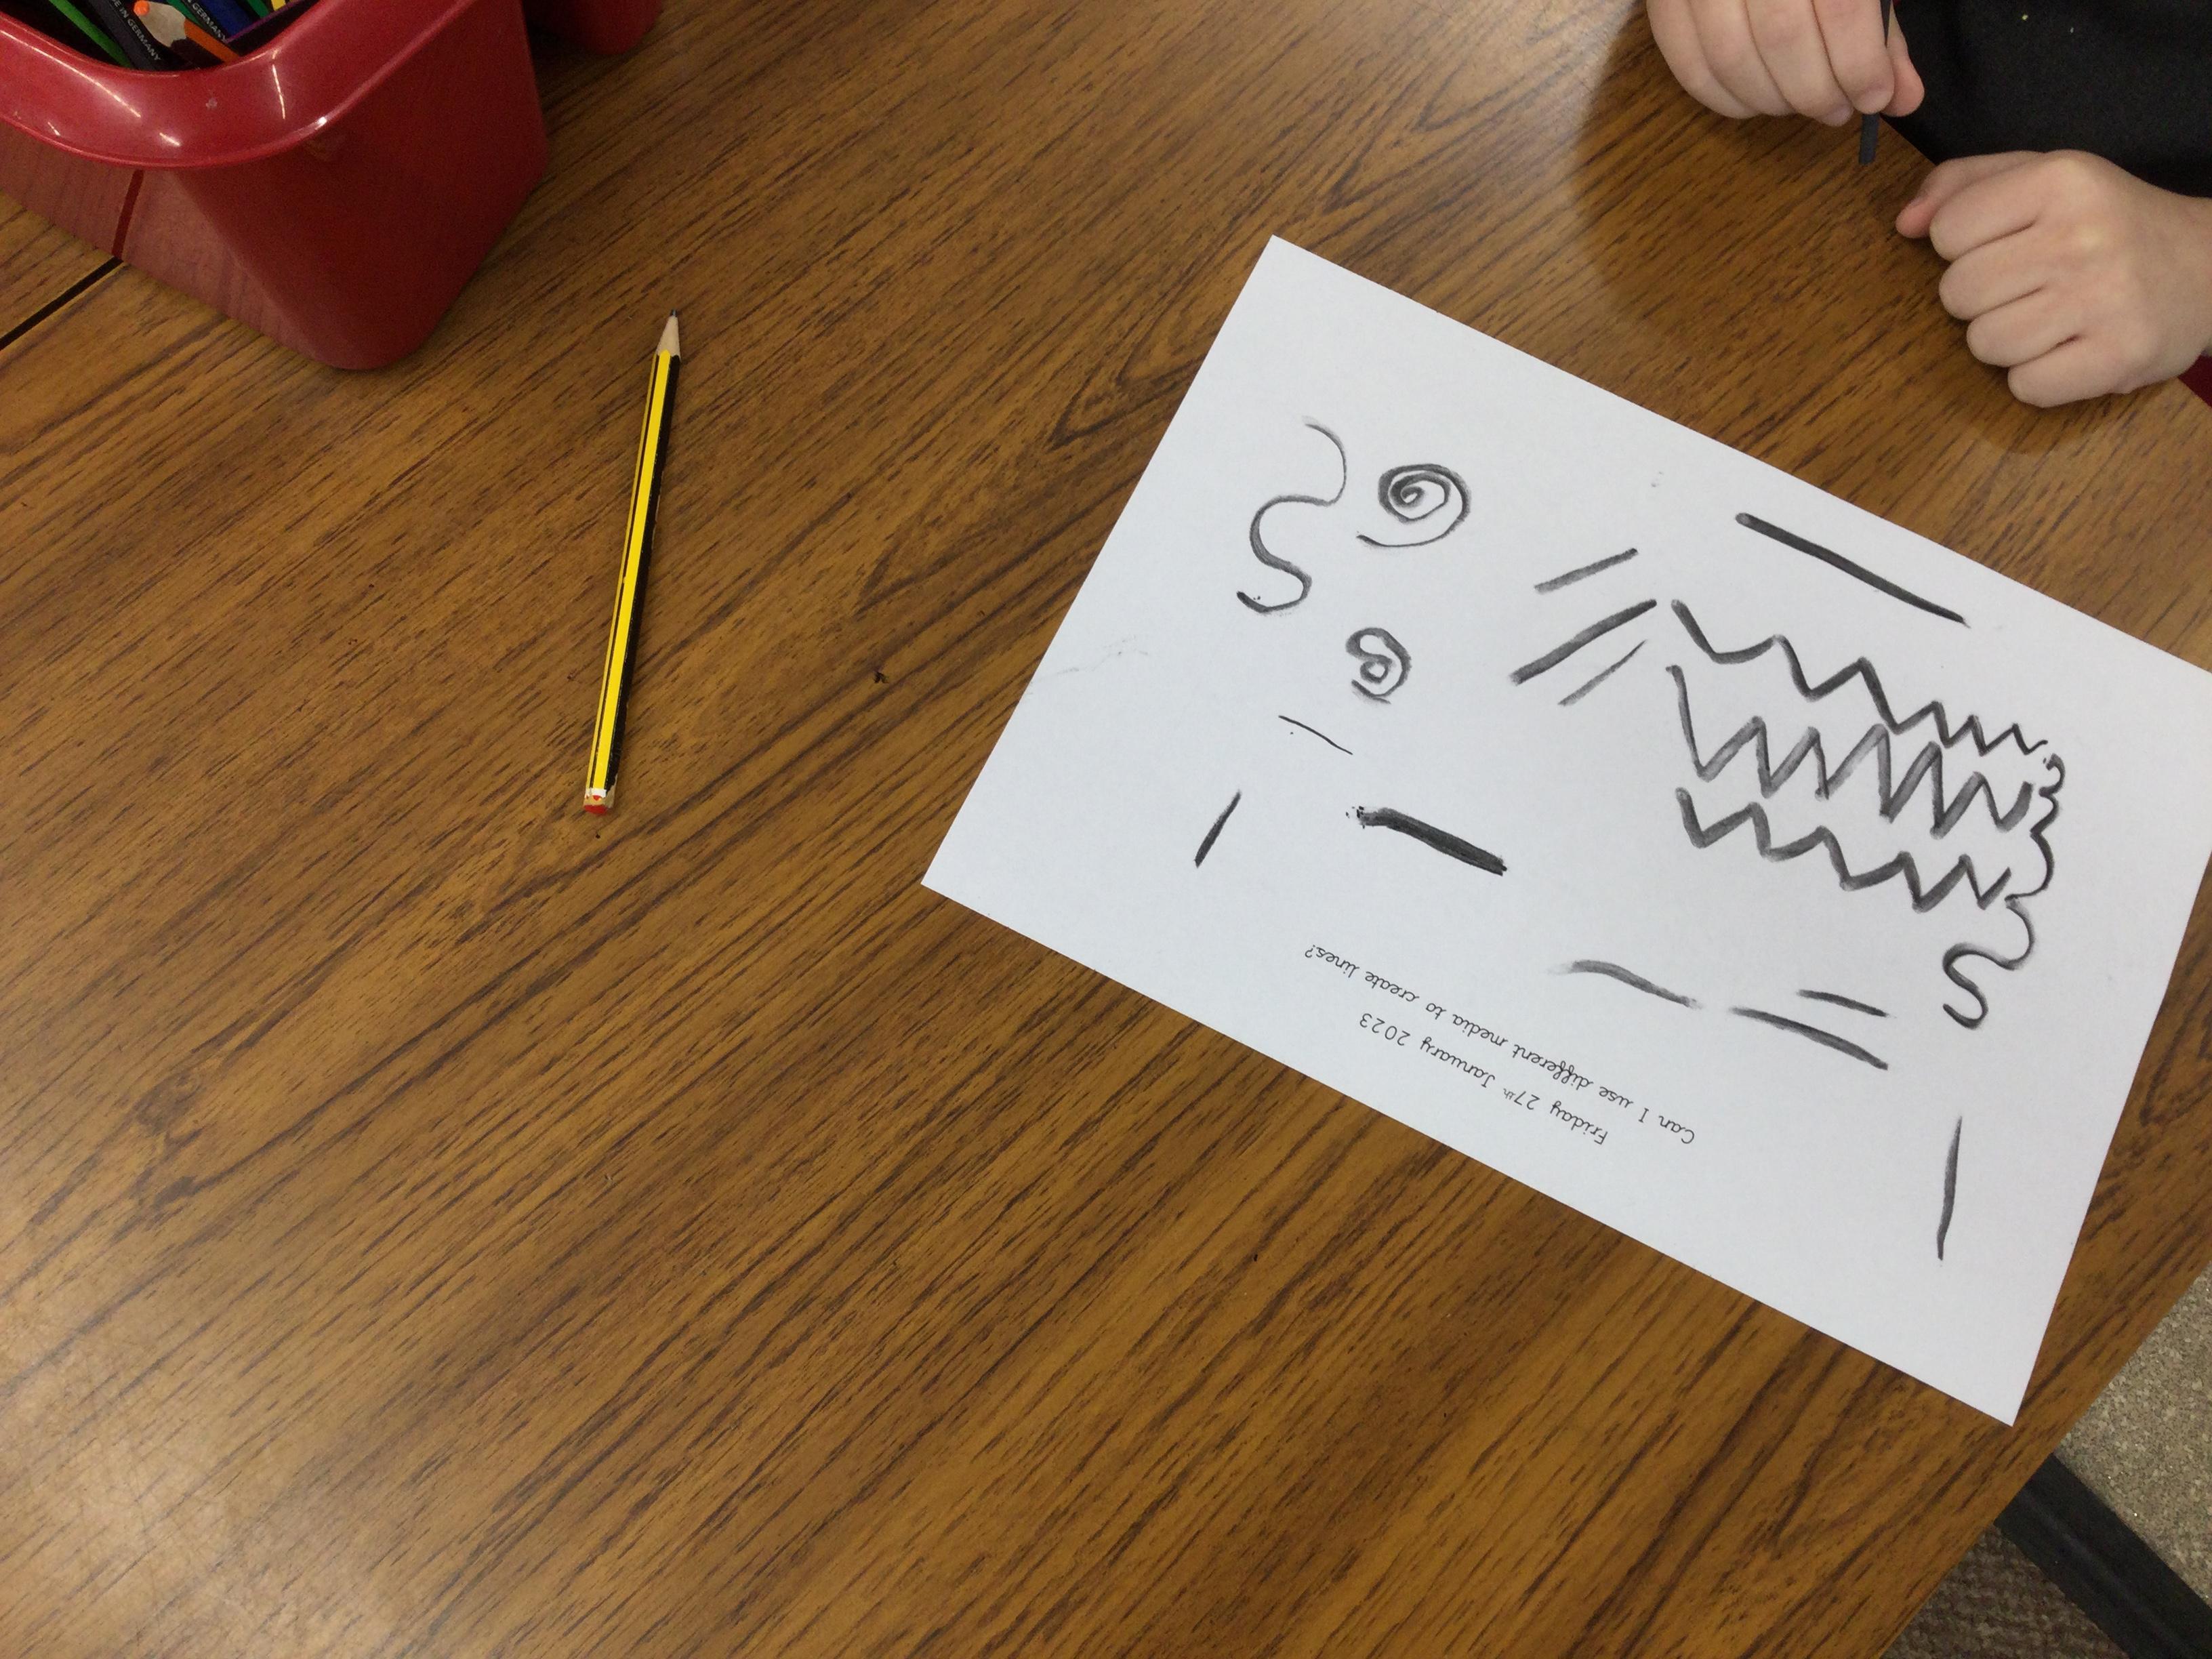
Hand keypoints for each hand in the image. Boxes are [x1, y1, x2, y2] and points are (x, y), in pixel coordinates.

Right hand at [1647, 0, 1922, 123]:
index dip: (1859, 63)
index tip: (1874, 98)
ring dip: (1771, 100)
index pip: (1839, 6)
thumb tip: (1900, 97)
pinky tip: (1754, 103)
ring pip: (1731, 58)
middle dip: (1816, 91)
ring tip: (1797, 104)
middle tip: (1836, 110)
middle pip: (1782, 36)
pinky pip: (1687, 63)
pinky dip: (1723, 98)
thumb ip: (1878, 27)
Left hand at [1898, 152, 2211, 406]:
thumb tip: (1904, 222)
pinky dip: (2038, 377)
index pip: (1946, 230)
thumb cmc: (2108, 222)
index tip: (2007, 245)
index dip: (1963, 247)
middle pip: (1956, 293)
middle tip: (2029, 287)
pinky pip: (2025, 386)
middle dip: (1980, 298)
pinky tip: (2070, 349)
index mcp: (2061, 179)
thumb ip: (1965, 185)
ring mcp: (2104, 299)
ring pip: (1984, 343)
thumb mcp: (2045, 177)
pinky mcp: (2119, 356)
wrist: (2210, 265)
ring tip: (2051, 317)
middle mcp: (2083, 236)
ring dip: (2006, 340)